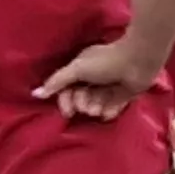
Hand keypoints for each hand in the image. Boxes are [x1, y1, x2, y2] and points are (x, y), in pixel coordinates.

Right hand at [34, 37, 165, 121]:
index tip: (68, 112)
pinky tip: (109, 112)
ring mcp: (110, 87)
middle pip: (81, 98)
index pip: (67, 89)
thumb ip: (57, 81)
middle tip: (87, 107)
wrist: (138, 60)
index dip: (66, 101)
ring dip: (95, 109)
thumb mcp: (77, 69)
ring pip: (97, 104)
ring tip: (98, 109)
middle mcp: (94, 78)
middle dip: (82, 105)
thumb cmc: (106, 61)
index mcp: (82, 69)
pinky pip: (114, 107)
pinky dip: (110, 111)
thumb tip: (35, 93)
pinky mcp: (125, 94)